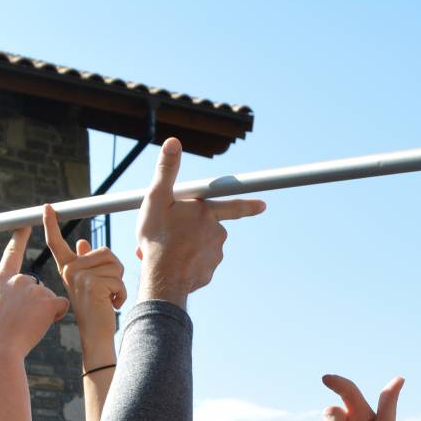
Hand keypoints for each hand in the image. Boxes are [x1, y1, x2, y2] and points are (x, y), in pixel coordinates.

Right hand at [0, 226, 68, 361]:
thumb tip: (24, 286)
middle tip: (22, 319)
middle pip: (36, 287)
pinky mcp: (48, 300)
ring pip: (49, 298)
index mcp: (1, 280)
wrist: (0, 345)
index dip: (20, 238)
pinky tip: (42, 323)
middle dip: (35, 303)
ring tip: (28, 324)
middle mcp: (18, 279)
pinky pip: (61, 305)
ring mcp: (33, 289)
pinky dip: (56, 315)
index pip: (11, 254)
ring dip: (45, 311)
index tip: (26, 224)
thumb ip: (7, 292)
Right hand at [40, 203, 125, 346]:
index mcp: (67, 267)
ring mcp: (79, 276)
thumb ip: (84, 261)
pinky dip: (122, 293)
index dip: (50, 224)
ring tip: (108, 297)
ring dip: (119, 282)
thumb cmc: (96, 309)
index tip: (47, 207)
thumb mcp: (88, 283)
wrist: (96, 334)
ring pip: (115, 264)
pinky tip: (112, 305)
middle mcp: (70, 269)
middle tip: (107, 290)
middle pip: (105, 252)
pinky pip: (118, 279)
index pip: (56, 242)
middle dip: (115, 270)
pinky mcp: (92, 284)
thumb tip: (82, 242)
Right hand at [135, 137, 264, 305]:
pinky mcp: (208, 273)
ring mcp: (215, 255)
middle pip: (206, 226)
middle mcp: (217, 234)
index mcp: (208, 213)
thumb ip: (167, 170)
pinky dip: (187, 262)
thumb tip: (173, 142)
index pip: (234, 206)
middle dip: (188, 229)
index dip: (249, 205)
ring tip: (165, 248)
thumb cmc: (159, 237)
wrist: (163, 278)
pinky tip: (172, 263)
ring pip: (201, 245)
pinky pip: (198, 263)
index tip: (263, 206)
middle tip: (167, 232)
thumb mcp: (157, 198)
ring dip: (185, 245)